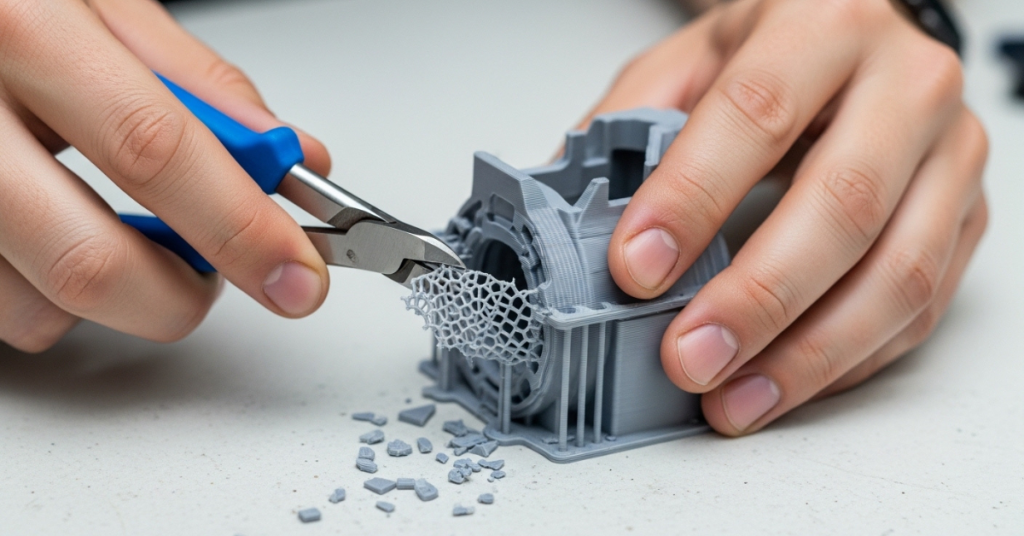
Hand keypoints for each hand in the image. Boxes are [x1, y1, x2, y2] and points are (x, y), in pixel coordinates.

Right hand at [0, 0, 331, 351]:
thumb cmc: (3, 4)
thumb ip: (190, 75)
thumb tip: (281, 154)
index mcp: (18, 27)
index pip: (152, 148)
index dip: (238, 225)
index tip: (295, 274)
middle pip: (87, 261)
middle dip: (178, 295)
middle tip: (210, 278)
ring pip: (33, 307)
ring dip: (110, 298)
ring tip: (117, 235)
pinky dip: (42, 291)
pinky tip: (47, 231)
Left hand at [588, 0, 987, 434]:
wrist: (858, 44)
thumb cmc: (771, 56)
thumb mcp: (686, 63)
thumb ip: (626, 128)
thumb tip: (568, 220)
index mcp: (822, 28)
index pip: (755, 115)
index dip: (692, 199)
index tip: (637, 269)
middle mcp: (905, 85)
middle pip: (843, 205)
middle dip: (758, 298)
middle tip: (689, 356)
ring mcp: (950, 156)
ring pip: (898, 273)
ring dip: (807, 354)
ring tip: (733, 398)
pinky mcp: (967, 216)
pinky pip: (922, 307)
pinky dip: (847, 361)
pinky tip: (784, 382)